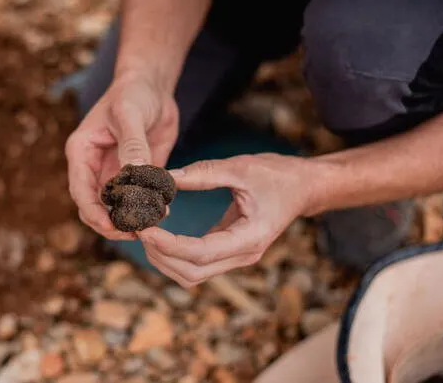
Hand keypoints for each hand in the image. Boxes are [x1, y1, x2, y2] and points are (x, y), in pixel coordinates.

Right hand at [65, 73, 178, 239]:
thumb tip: (135, 174)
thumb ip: (132, 145)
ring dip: (131, 219)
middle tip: (134, 232)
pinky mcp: (136, 176)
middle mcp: (94, 167)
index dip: (92, 212)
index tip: (109, 226)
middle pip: (95, 206)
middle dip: (111, 223)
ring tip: (152, 224)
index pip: (80, 190)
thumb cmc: (133, 93)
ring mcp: (115, 173)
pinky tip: (164, 211)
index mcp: (82, 152)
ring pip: (116, 208)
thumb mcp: (130, 114)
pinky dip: (148, 209)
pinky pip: (138, 199)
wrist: (151, 86)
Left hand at [138, 153, 319, 286]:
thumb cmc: (278, 175)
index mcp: (250, 238)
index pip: (200, 254)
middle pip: (191, 273)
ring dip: (164, 259)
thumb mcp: (241, 167)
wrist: (304, 187)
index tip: (145, 229)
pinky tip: (158, 233)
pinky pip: (195, 264)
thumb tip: (165, 178)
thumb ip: (203, 173)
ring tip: (144, 231)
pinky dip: (173, 254)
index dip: (168, 244)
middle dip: (160, 255)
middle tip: (138, 229)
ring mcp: (236, 257)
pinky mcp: (228, 251)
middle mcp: (243, 255)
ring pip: (191, 275)